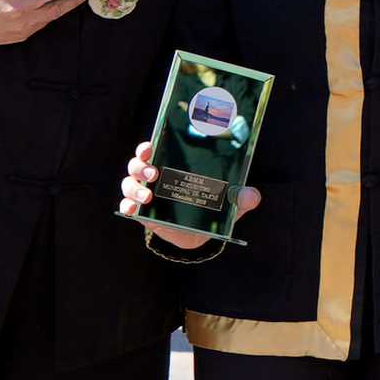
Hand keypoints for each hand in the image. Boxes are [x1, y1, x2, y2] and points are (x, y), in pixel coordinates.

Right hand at [120, 140, 261, 250]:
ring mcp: (145, 193)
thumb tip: (252, 195)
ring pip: (129, 183)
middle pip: (138, 164)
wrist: (197, 234)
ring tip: (148, 196)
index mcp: (172, 165)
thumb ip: (241, 198)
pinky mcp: (142, 213)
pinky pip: (127, 207)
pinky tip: (132, 210)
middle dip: (141, 165)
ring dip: (134, 187)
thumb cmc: (210, 207)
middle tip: (154, 173)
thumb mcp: (228, 203)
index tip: (150, 145)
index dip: (148, 146)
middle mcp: (154, 176)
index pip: (155, 149)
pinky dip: (127, 207)